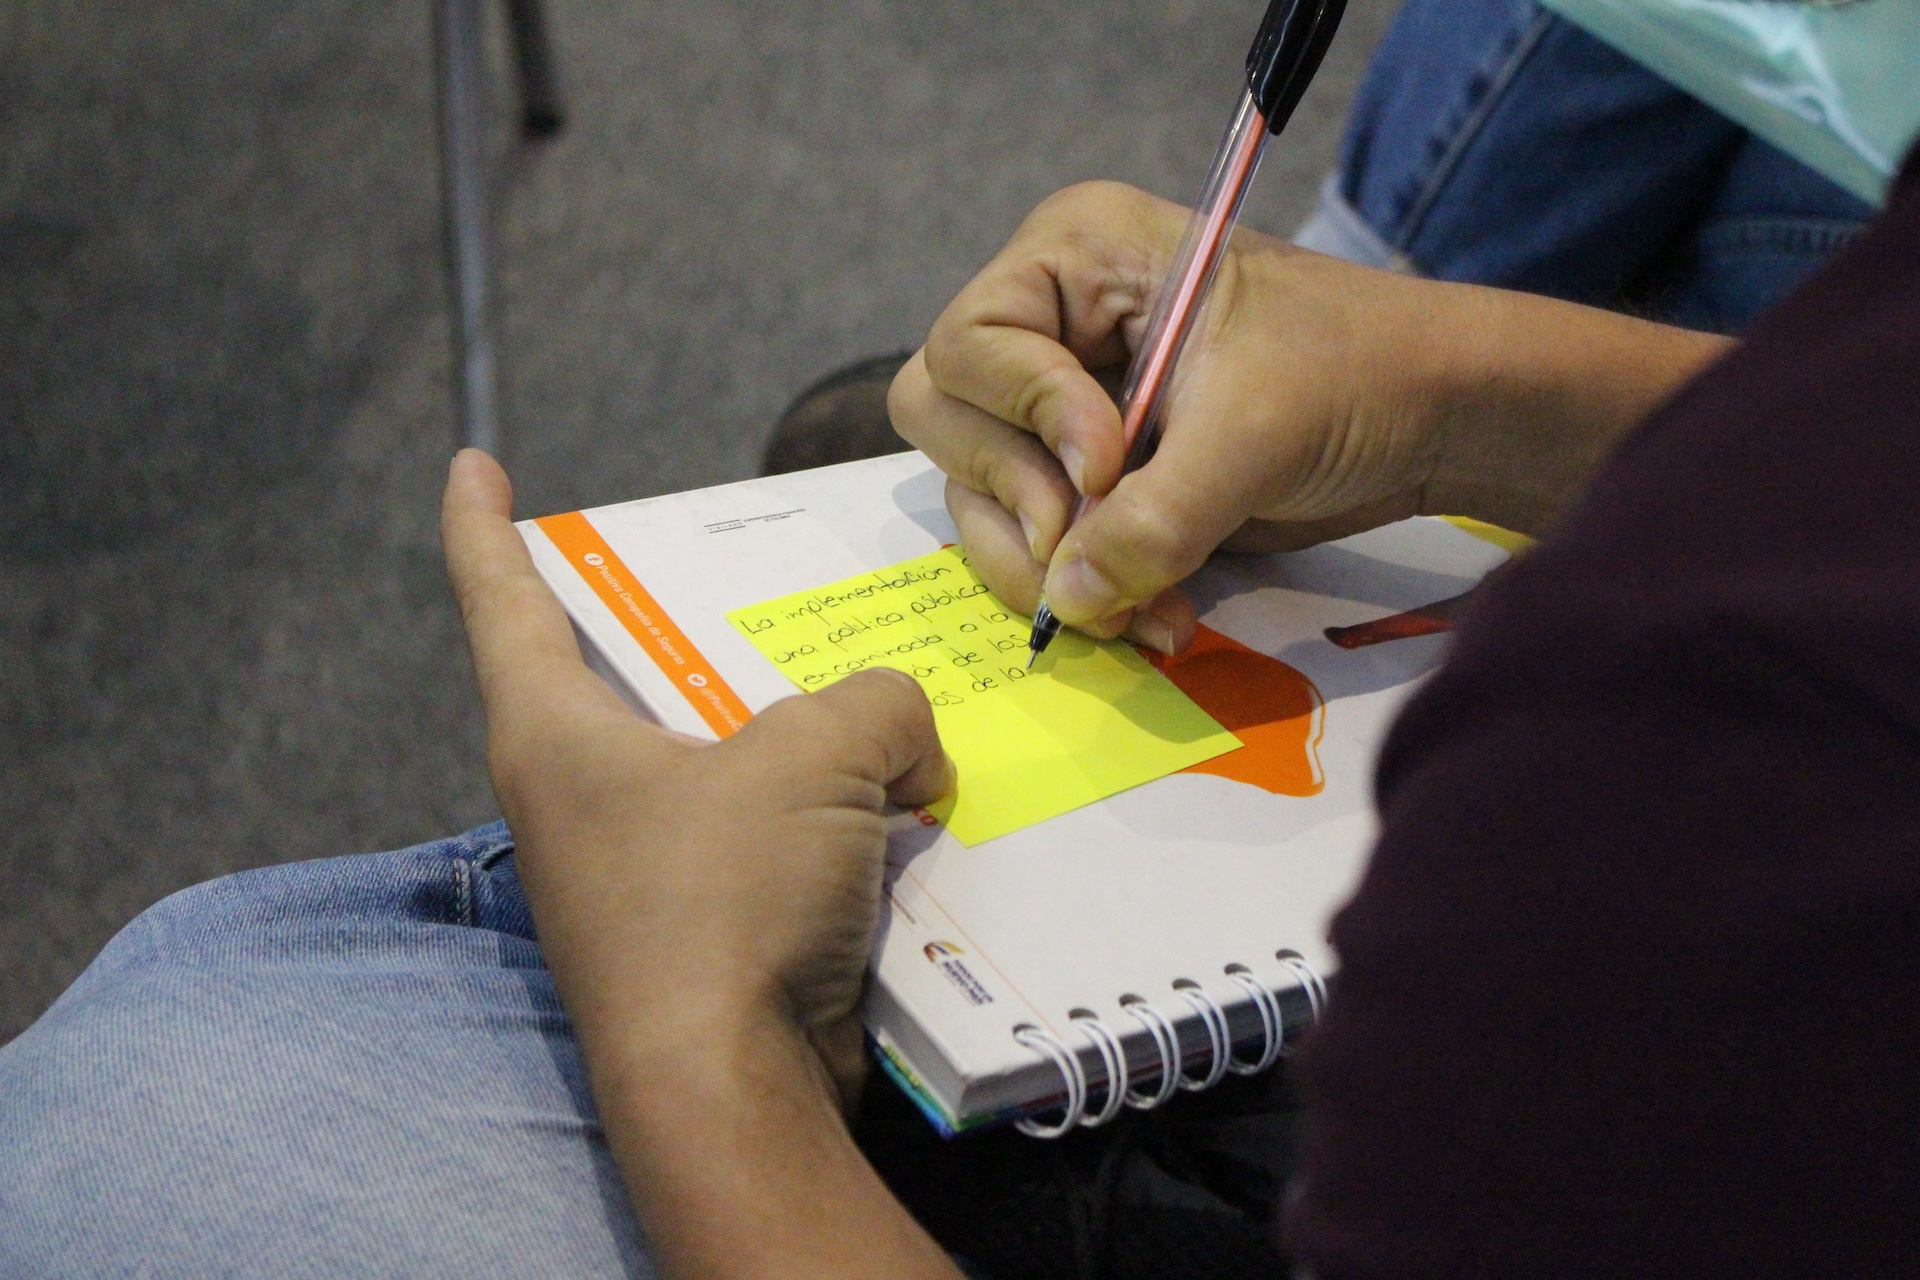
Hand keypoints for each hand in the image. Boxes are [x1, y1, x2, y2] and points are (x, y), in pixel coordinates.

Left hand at [441, 448, 952, 1103]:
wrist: (730, 1091)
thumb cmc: (725, 902)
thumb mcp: (816, 758)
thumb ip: (873, 707)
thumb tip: (907, 744)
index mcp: (555, 734)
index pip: (502, 595)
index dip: (486, 522)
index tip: (473, 464)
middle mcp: (580, 798)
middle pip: (628, 677)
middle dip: (690, 630)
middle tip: (750, 582)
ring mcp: (637, 872)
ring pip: (718, 764)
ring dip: (791, 736)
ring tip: (877, 703)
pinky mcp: (701, 932)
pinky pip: (767, 840)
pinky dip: (825, 817)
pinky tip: (902, 803)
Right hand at [890, 181, 1730, 650]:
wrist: (1436, 422)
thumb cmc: (1354, 373)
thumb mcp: (1249, 433)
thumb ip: (1152, 519)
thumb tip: (1068, 599)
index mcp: (1074, 257)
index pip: (971, 345)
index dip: (1027, 415)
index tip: (1109, 465)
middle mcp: (1048, 325)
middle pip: (948, 422)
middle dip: (1018, 498)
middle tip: (1083, 544)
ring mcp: (1062, 406)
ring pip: (982, 496)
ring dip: (1052, 567)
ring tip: (1139, 610)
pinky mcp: (1090, 481)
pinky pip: (1037, 544)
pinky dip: (1086, 589)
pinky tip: (1157, 615)